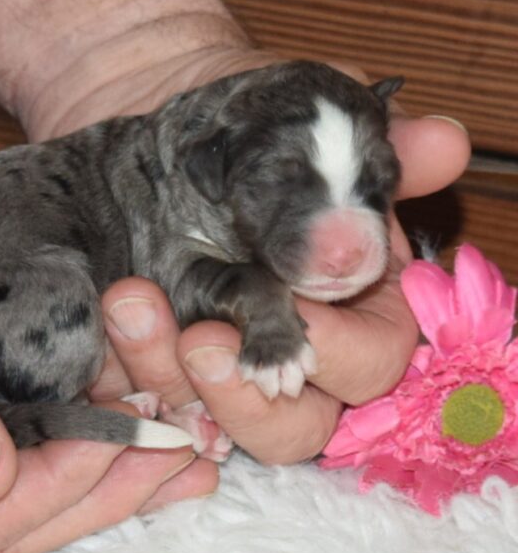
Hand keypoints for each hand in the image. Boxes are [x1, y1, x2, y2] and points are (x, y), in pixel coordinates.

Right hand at [0, 113, 214, 552]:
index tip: (128, 441)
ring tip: (183, 449)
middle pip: (8, 518)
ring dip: (104, 473)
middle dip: (102, 492)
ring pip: (22, 488)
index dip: (58, 488)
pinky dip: (79, 436)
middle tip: (183, 454)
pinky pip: (19, 441)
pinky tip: (130, 415)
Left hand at [87, 52, 470, 463]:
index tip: (293, 307)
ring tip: (134, 306)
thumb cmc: (254, 132)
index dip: (338, 347)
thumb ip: (372, 145)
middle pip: (297, 427)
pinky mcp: (162, 362)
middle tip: (204, 344)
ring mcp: (225, 364)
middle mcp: (294, 351)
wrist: (168, 132)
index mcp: (355, 304)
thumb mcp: (310, 125)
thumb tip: (441, 142)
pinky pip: (151, 398)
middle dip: (249, 397)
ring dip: (172, 376)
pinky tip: (111, 321)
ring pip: (217, 424)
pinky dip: (129, 373)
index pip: (370, 360)